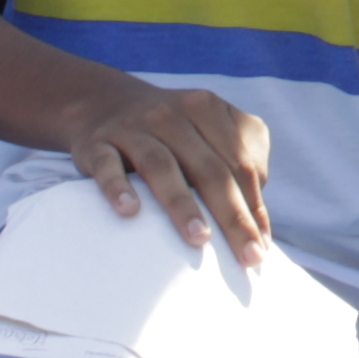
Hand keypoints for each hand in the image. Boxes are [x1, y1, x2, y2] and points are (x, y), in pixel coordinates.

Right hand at [64, 79, 271, 260]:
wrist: (103, 102)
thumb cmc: (170, 131)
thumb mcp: (208, 128)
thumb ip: (239, 159)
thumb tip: (257, 217)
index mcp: (207, 109)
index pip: (240, 162)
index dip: (254, 205)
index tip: (262, 247)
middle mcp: (171, 114)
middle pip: (208, 168)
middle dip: (231, 215)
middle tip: (247, 255)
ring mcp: (132, 128)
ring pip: (161, 166)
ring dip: (182, 203)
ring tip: (199, 238)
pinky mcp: (97, 144)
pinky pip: (106, 166)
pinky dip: (118, 187)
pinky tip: (130, 211)